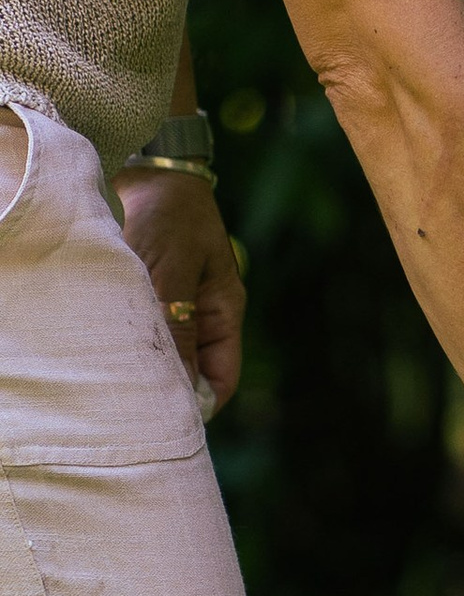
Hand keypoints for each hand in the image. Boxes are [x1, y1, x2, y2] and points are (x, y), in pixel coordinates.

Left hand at [114, 168, 246, 412]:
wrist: (150, 174)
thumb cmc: (171, 216)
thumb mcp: (174, 270)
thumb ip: (176, 325)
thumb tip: (178, 384)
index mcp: (224, 312)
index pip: (220, 379)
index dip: (198, 405)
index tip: (166, 421)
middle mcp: (202, 316)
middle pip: (190, 372)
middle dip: (166, 390)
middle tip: (131, 409)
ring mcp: (176, 308)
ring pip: (163, 355)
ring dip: (143, 365)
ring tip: (115, 380)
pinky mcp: (149, 299)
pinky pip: (142, 334)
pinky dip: (127, 344)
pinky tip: (107, 349)